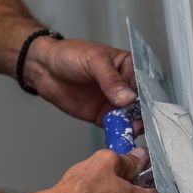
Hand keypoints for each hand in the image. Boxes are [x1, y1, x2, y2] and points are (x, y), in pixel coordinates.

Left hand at [24, 37, 142, 132]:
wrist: (43, 67)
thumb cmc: (69, 55)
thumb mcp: (94, 61)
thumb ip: (111, 80)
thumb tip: (128, 98)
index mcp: (129, 68)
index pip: (145, 85)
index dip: (149, 98)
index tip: (149, 110)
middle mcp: (125, 87)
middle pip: (142, 105)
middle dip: (143, 116)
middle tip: (140, 124)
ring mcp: (115, 103)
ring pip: (131, 119)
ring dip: (132, 127)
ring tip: (129, 131)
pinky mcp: (103, 117)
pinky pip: (116, 128)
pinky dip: (119, 134)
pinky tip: (120, 137)